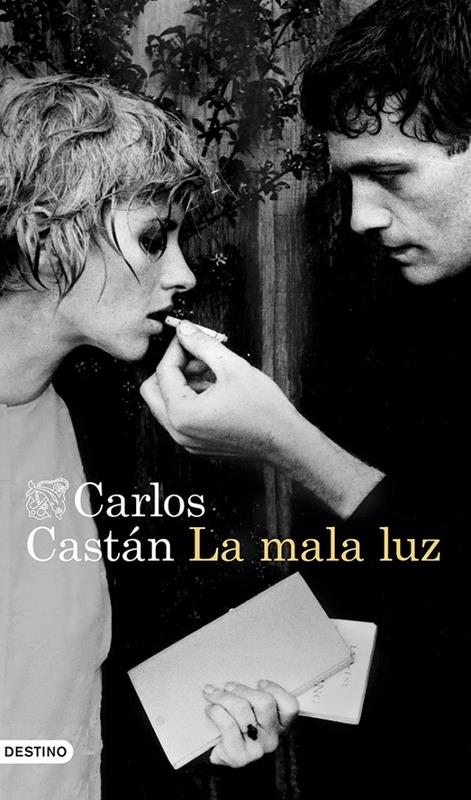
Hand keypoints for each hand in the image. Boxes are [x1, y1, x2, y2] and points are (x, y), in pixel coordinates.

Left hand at [140, 320, 295, 459]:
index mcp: (182, 414)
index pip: (164, 372)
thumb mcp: (232, 367)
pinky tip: (216, 387)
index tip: (191, 336)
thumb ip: (202, 344)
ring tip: (213, 371)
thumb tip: (184, 330)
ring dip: (183, 382)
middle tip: (196, 356)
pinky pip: (181, 416)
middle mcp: (179, 432)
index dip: (177, 348)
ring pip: (166, 403)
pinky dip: (191, 398)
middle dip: (172, 368)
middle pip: (153, 390)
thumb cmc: (265, 410)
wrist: (286, 442)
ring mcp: (187, 441)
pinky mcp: (197, 444)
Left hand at [202, 680, 298, 767]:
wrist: (219, 756)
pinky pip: (228, 725)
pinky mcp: (240, 757)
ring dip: (224, 697)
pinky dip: (217, 712)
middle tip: (228, 686)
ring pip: (243, 710)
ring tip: (212, 694)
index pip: (290, 706)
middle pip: (264, 702)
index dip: (275, 690)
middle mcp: (273, 739)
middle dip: (242, 689)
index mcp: (280, 726)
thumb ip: (254, 696)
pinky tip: (211, 709)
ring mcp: (257, 749)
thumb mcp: (251, 712)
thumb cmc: (235, 727)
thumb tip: (246, 675)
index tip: (259, 682)